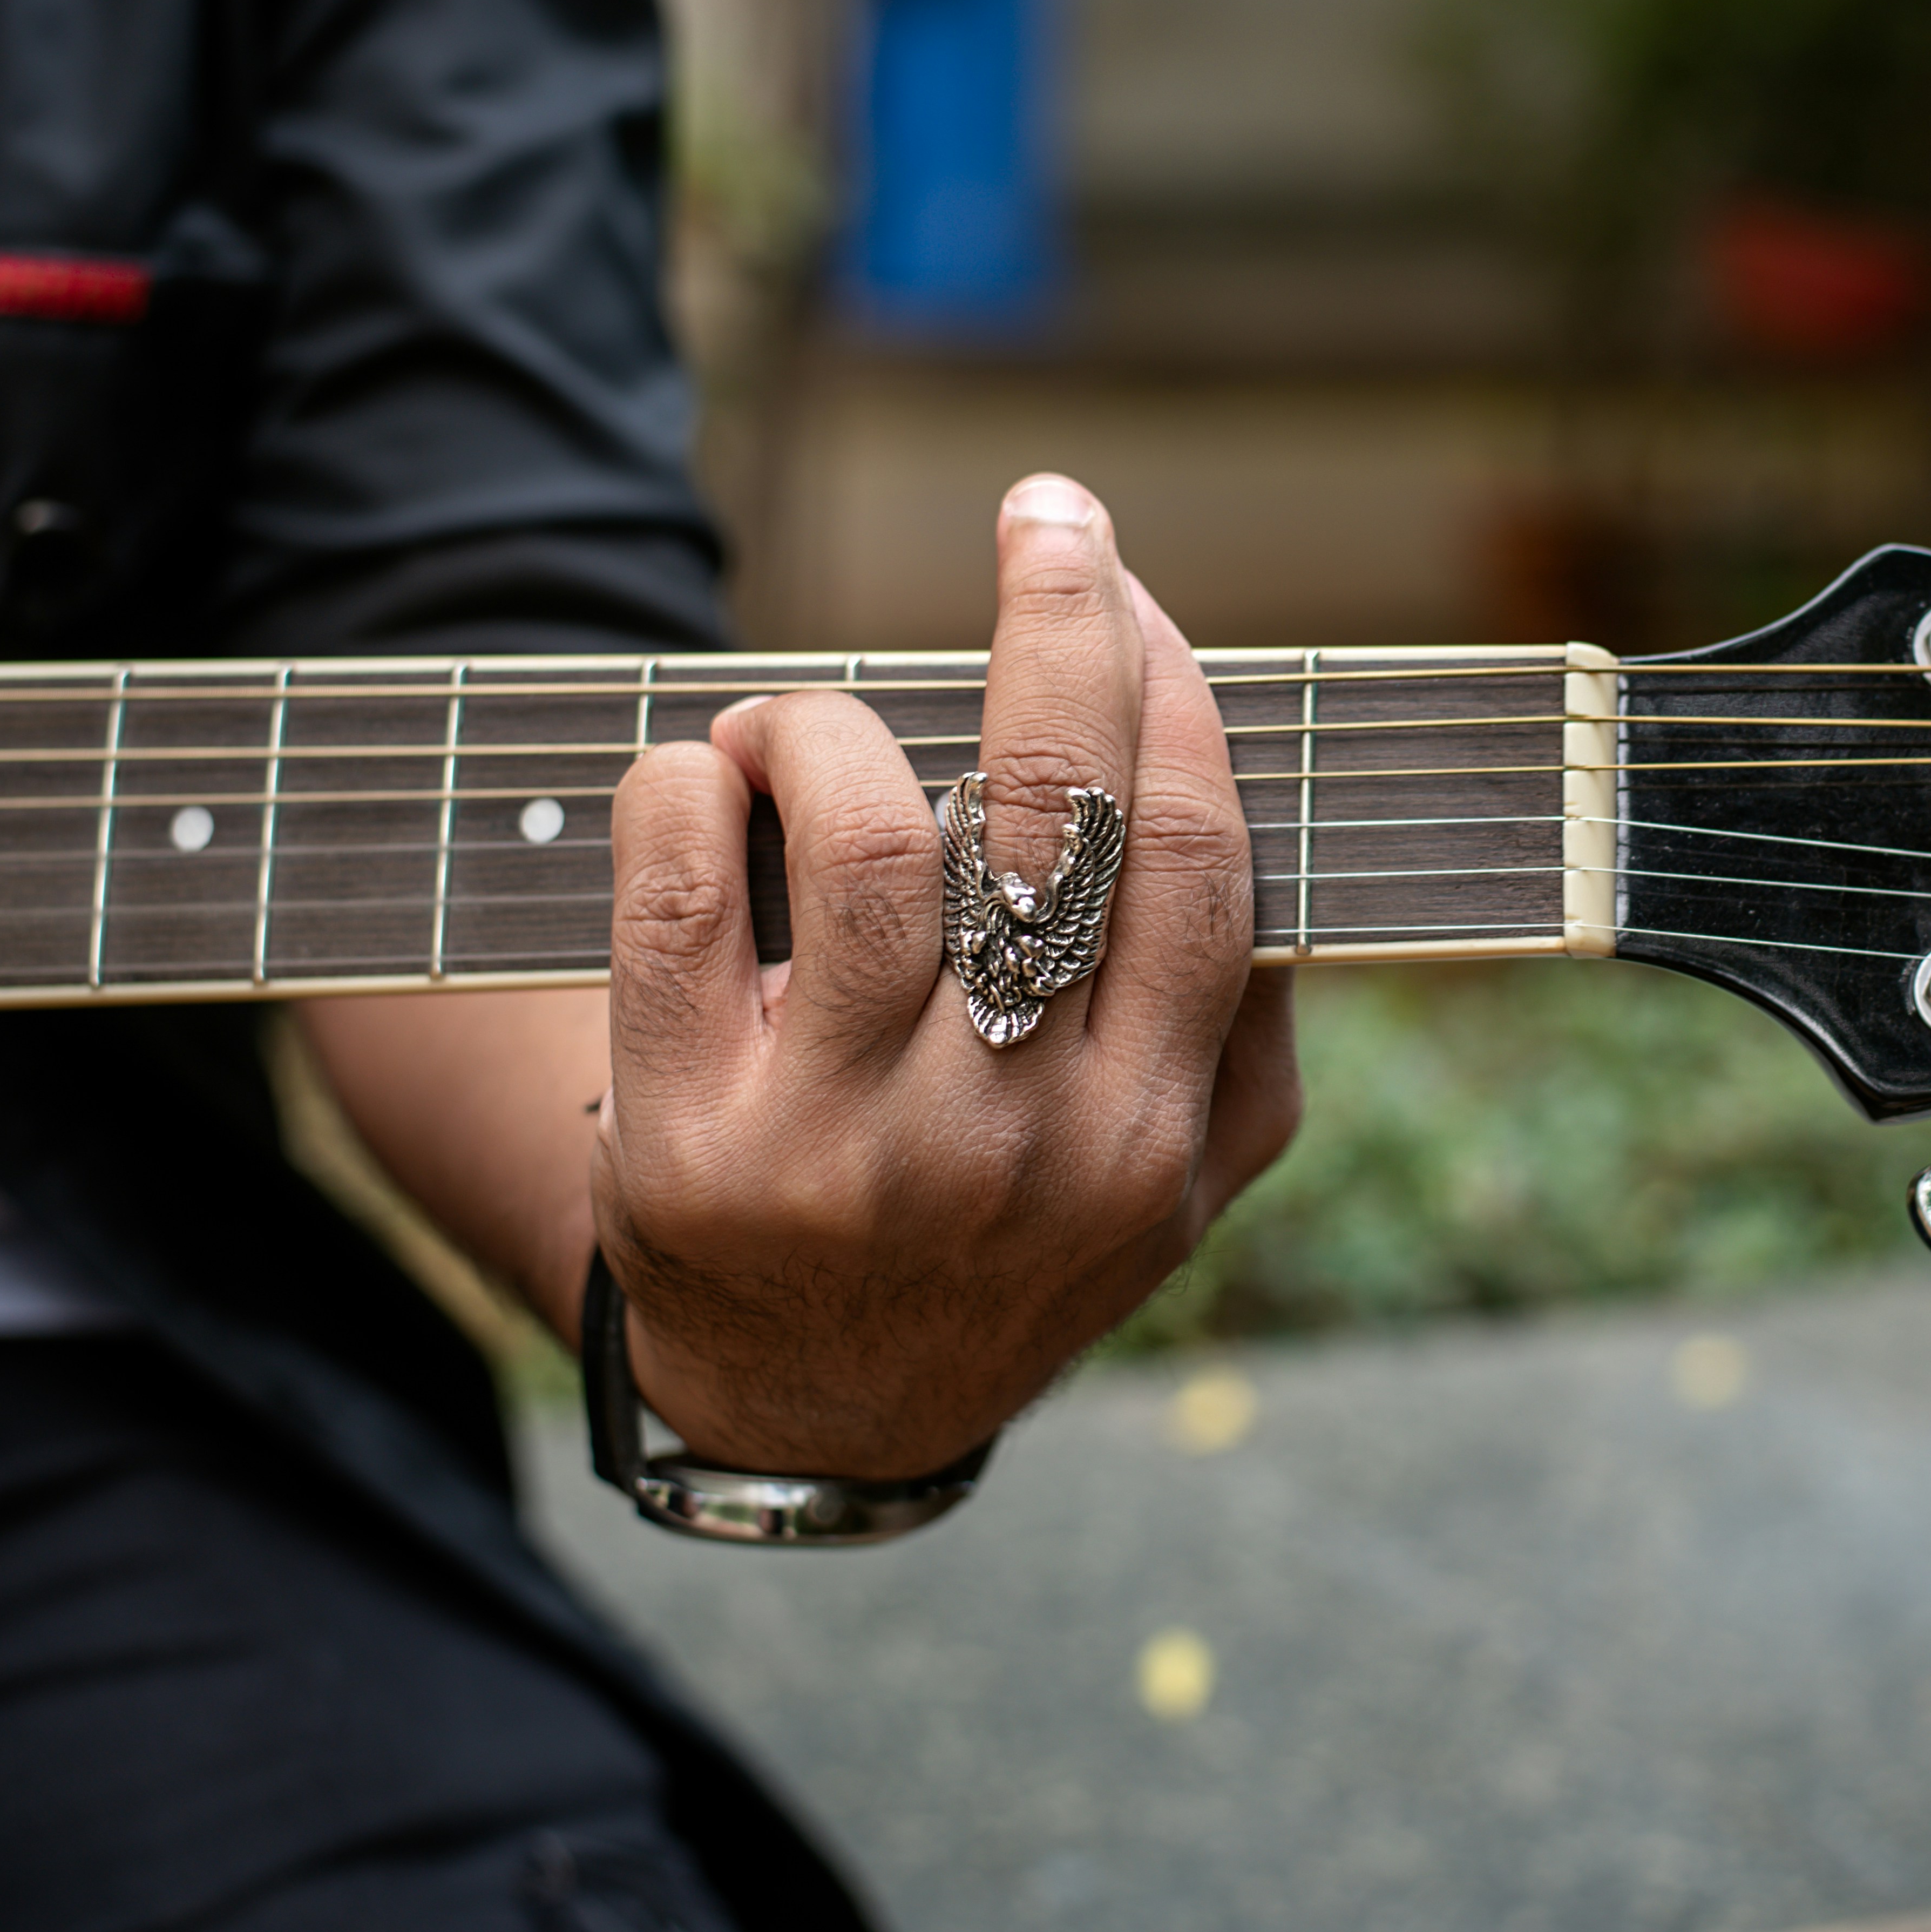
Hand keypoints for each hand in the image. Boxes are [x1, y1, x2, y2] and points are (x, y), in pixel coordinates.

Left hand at [591, 476, 1299, 1475]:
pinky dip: (689, 784)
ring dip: (830, 721)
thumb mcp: (1168, 1191)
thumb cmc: (1004, 1249)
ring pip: (864, 836)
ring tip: (801, 722)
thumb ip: (1244, 1035)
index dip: (1167, 688)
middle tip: (1047, 512)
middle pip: (1054, 816)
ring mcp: (849, 1150)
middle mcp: (1015, 1141)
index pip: (1191, 855)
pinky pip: (683, 895)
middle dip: (1060, 620)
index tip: (1132, 587)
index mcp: (1148, 1133)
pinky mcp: (690, 1149)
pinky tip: (705, 778)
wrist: (812, 1419)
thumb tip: (1247, 816)